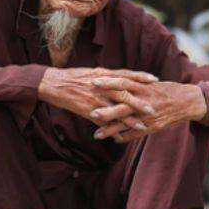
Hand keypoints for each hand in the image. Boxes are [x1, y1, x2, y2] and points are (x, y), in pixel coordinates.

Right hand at [37, 67, 157, 135]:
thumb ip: (108, 76)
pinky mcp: (87, 110)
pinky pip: (103, 121)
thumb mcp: (93, 72)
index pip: (126, 74)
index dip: (140, 77)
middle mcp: (101, 85)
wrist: (53, 83)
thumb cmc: (73, 77)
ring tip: (142, 126)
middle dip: (140, 102)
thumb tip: (121, 78)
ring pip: (116, 109)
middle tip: (153, 108)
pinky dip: (112, 129)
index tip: (155, 79)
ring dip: (130, 119)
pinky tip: (121, 136)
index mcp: (104, 74)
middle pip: (125, 94)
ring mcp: (95, 98)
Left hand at [91, 77, 206, 142]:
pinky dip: (126, 137)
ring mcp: (149, 114)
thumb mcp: (150, 83)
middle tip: (89, 111)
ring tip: (96, 135)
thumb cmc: (167, 90)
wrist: (188, 101)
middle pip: (123, 104)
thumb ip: (134, 84)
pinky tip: (114, 140)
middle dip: (106, 109)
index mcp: (143, 86)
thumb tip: (115, 81)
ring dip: (111, 129)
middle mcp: (145, 100)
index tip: (92, 81)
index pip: (123, 82)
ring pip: (127, 122)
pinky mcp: (154, 126)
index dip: (108, 82)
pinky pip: (137, 133)